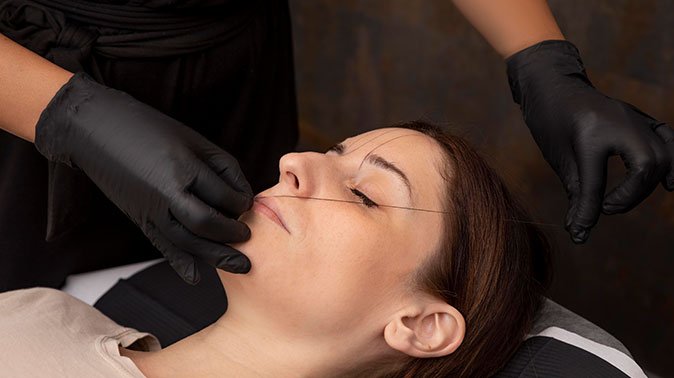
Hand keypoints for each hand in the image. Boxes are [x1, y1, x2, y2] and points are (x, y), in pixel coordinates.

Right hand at [35, 72, 252, 283]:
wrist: (95, 130)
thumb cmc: (151, 128)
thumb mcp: (194, 140)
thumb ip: (223, 168)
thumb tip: (244, 197)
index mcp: (181, 167)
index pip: (221, 196)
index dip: (241, 203)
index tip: (247, 204)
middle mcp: (165, 193)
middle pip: (205, 224)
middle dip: (231, 234)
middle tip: (246, 237)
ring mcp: (149, 209)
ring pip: (187, 242)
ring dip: (215, 255)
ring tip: (240, 265)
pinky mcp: (139, 218)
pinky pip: (162, 246)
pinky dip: (181, 264)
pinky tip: (197, 278)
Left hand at [507, 40, 673, 242]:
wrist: (553, 84)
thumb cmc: (550, 121)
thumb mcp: (559, 159)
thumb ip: (576, 194)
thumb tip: (580, 232)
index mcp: (590, 132)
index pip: (597, 181)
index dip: (591, 208)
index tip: (584, 225)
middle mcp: (620, 122)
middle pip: (646, 166)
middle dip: (630, 196)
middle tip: (605, 208)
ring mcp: (634, 117)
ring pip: (662, 154)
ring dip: (649, 184)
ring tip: (624, 200)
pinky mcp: (640, 118)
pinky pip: (667, 138)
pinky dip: (673, 161)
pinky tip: (668, 184)